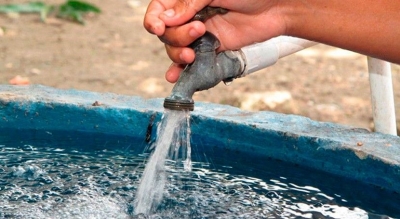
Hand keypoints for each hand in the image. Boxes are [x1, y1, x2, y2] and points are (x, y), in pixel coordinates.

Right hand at [143, 0, 286, 81]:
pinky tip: (174, 76)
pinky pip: (191, 61)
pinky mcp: (211, 49)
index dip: (153, 19)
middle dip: (177, 36)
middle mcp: (190, 15)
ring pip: (175, 48)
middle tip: (199, 30)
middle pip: (166, 32)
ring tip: (193, 54)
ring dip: (178, 53)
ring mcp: (200, 33)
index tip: (158, 28)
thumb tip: (166, 19)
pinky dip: (180, 70)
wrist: (276, 8)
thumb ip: (189, 3)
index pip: (159, 9)